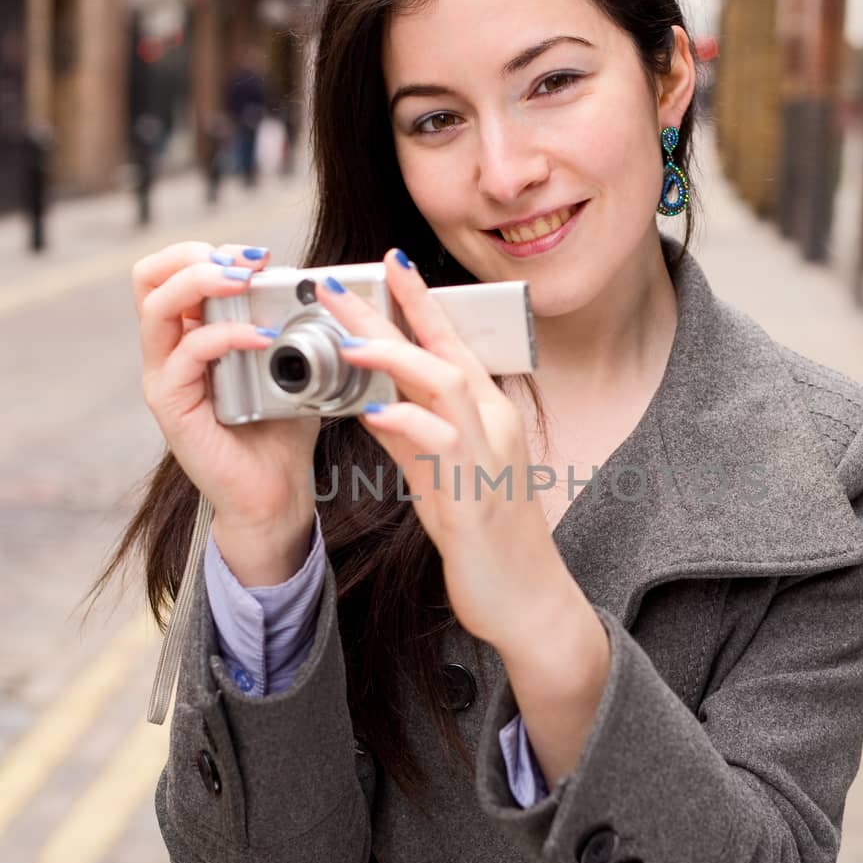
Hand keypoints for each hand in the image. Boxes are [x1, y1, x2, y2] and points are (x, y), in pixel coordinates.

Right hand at [133, 241, 318, 541]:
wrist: (276, 492)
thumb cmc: (282, 428)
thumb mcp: (292, 363)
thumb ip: (293, 324)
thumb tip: (321, 283)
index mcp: (190, 333)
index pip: (173, 270)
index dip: (210, 250)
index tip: (260, 255)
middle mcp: (168, 351)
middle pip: (150, 276)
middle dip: (199, 256)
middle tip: (246, 263)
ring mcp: (165, 377)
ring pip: (156, 305)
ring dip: (204, 282)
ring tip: (246, 283)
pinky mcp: (171, 406)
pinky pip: (186, 353)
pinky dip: (224, 335)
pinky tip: (261, 337)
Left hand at [314, 249, 566, 647]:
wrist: (525, 599)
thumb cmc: (484, 536)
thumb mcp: (439, 475)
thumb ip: (409, 435)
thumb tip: (370, 400)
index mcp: (489, 413)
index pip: (453, 341)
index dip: (419, 301)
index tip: (387, 263)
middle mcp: (494, 423)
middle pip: (443, 349)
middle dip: (389, 313)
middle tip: (336, 287)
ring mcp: (489, 456)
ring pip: (446, 383)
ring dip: (395, 356)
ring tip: (347, 340)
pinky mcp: (475, 493)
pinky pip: (441, 444)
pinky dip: (405, 421)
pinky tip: (371, 412)